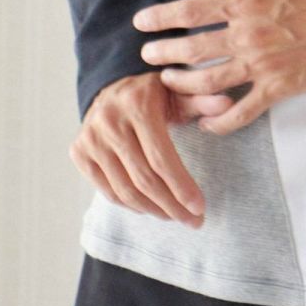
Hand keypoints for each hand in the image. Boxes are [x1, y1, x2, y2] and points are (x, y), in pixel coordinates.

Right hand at [68, 71, 233, 226]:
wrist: (111, 85)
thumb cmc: (154, 93)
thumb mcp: (179, 91)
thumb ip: (202, 100)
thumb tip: (227, 105)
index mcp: (138, 105)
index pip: (161, 158)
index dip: (181, 187)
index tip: (200, 208)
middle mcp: (110, 122)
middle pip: (144, 179)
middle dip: (171, 205)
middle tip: (192, 221)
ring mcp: (90, 138)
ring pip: (124, 190)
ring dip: (152, 210)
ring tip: (174, 216)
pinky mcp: (78, 151)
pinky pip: (106, 190)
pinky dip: (129, 204)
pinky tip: (149, 207)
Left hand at [133, 0, 305, 137]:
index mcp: (245, 0)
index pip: (190, 11)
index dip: (161, 18)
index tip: (141, 23)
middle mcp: (246, 36)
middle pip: (192, 50)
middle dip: (164, 54)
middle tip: (146, 57)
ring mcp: (261, 66)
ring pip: (209, 83)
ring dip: (183, 86)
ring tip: (168, 84)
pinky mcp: (279, 88)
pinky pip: (242, 111)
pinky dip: (221, 121)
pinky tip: (207, 124)